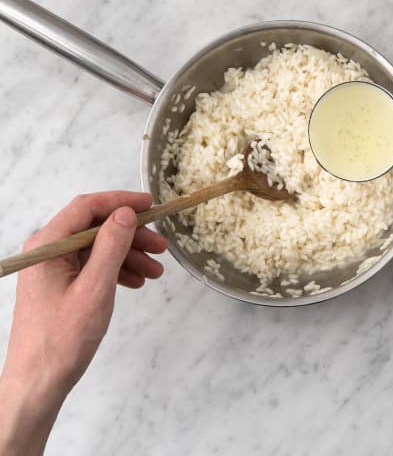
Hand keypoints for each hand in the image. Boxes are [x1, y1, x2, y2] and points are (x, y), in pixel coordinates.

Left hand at [0, 192, 167, 455]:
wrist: (38, 381)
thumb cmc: (63, 339)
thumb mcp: (95, 288)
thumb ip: (111, 246)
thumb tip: (125, 213)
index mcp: (48, 246)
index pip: (86, 208)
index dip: (121, 202)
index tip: (151, 204)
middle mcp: (47, 252)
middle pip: (94, 228)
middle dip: (131, 234)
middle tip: (162, 246)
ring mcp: (52, 270)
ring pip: (97, 248)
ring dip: (128, 255)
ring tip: (156, 271)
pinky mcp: (59, 286)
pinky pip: (92, 267)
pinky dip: (116, 271)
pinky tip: (137, 282)